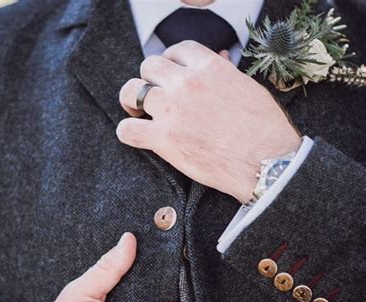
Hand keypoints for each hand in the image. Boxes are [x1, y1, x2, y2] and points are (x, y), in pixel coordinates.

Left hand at [117, 41, 301, 202]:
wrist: (265, 162)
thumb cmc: (263, 128)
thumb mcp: (248, 88)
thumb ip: (225, 72)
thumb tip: (220, 57)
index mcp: (209, 67)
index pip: (177, 49)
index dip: (170, 60)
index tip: (170, 75)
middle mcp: (186, 84)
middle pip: (149, 66)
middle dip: (149, 78)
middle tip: (153, 95)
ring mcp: (171, 110)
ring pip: (131, 92)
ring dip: (132, 101)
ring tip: (138, 113)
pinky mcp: (163, 139)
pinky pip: (126, 130)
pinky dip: (127, 132)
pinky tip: (136, 135)